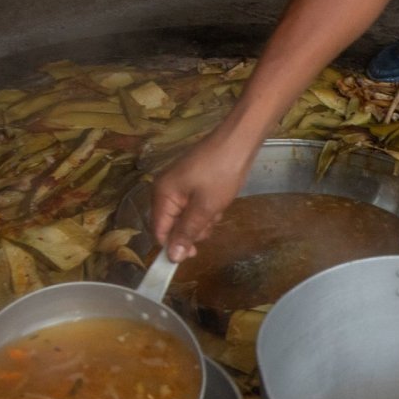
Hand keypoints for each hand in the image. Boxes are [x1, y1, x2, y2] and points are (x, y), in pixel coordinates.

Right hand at [150, 132, 252, 261]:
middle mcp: (165, 190)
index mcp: (162, 195)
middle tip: (210, 221)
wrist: (239, 141)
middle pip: (173, 225)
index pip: (159, 231)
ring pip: (186, 217)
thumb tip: (171, 257)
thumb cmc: (221, 174)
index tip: (194, 254)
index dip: (174, 246)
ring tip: (217, 208)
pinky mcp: (192, 182)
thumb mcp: (205, 208)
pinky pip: (195, 205)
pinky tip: (220, 201)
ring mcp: (179, 185)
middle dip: (193, 229)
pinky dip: (207, 208)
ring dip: (203, 220)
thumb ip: (187, 232)